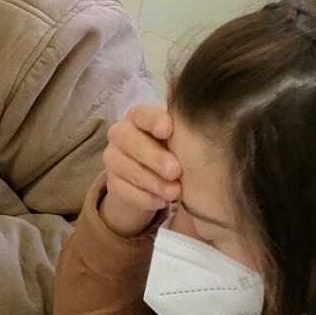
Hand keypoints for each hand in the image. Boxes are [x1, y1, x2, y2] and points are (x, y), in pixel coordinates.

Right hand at [101, 104, 180, 236]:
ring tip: (175, 192)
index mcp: (139, 117)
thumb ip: (185, 134)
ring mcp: (113, 159)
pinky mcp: (112, 184)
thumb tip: (202, 133)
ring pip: (126, 168)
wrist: (155, 181)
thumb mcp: (181, 140)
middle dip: (154, 157)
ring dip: (152, 182)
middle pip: (130, 141)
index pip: (141, 113)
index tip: (169, 131)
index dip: (153, 121)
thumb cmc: (174, 152)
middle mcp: (121, 134)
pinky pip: (124, 190)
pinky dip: (145, 197)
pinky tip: (162, 201)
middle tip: (175, 171)